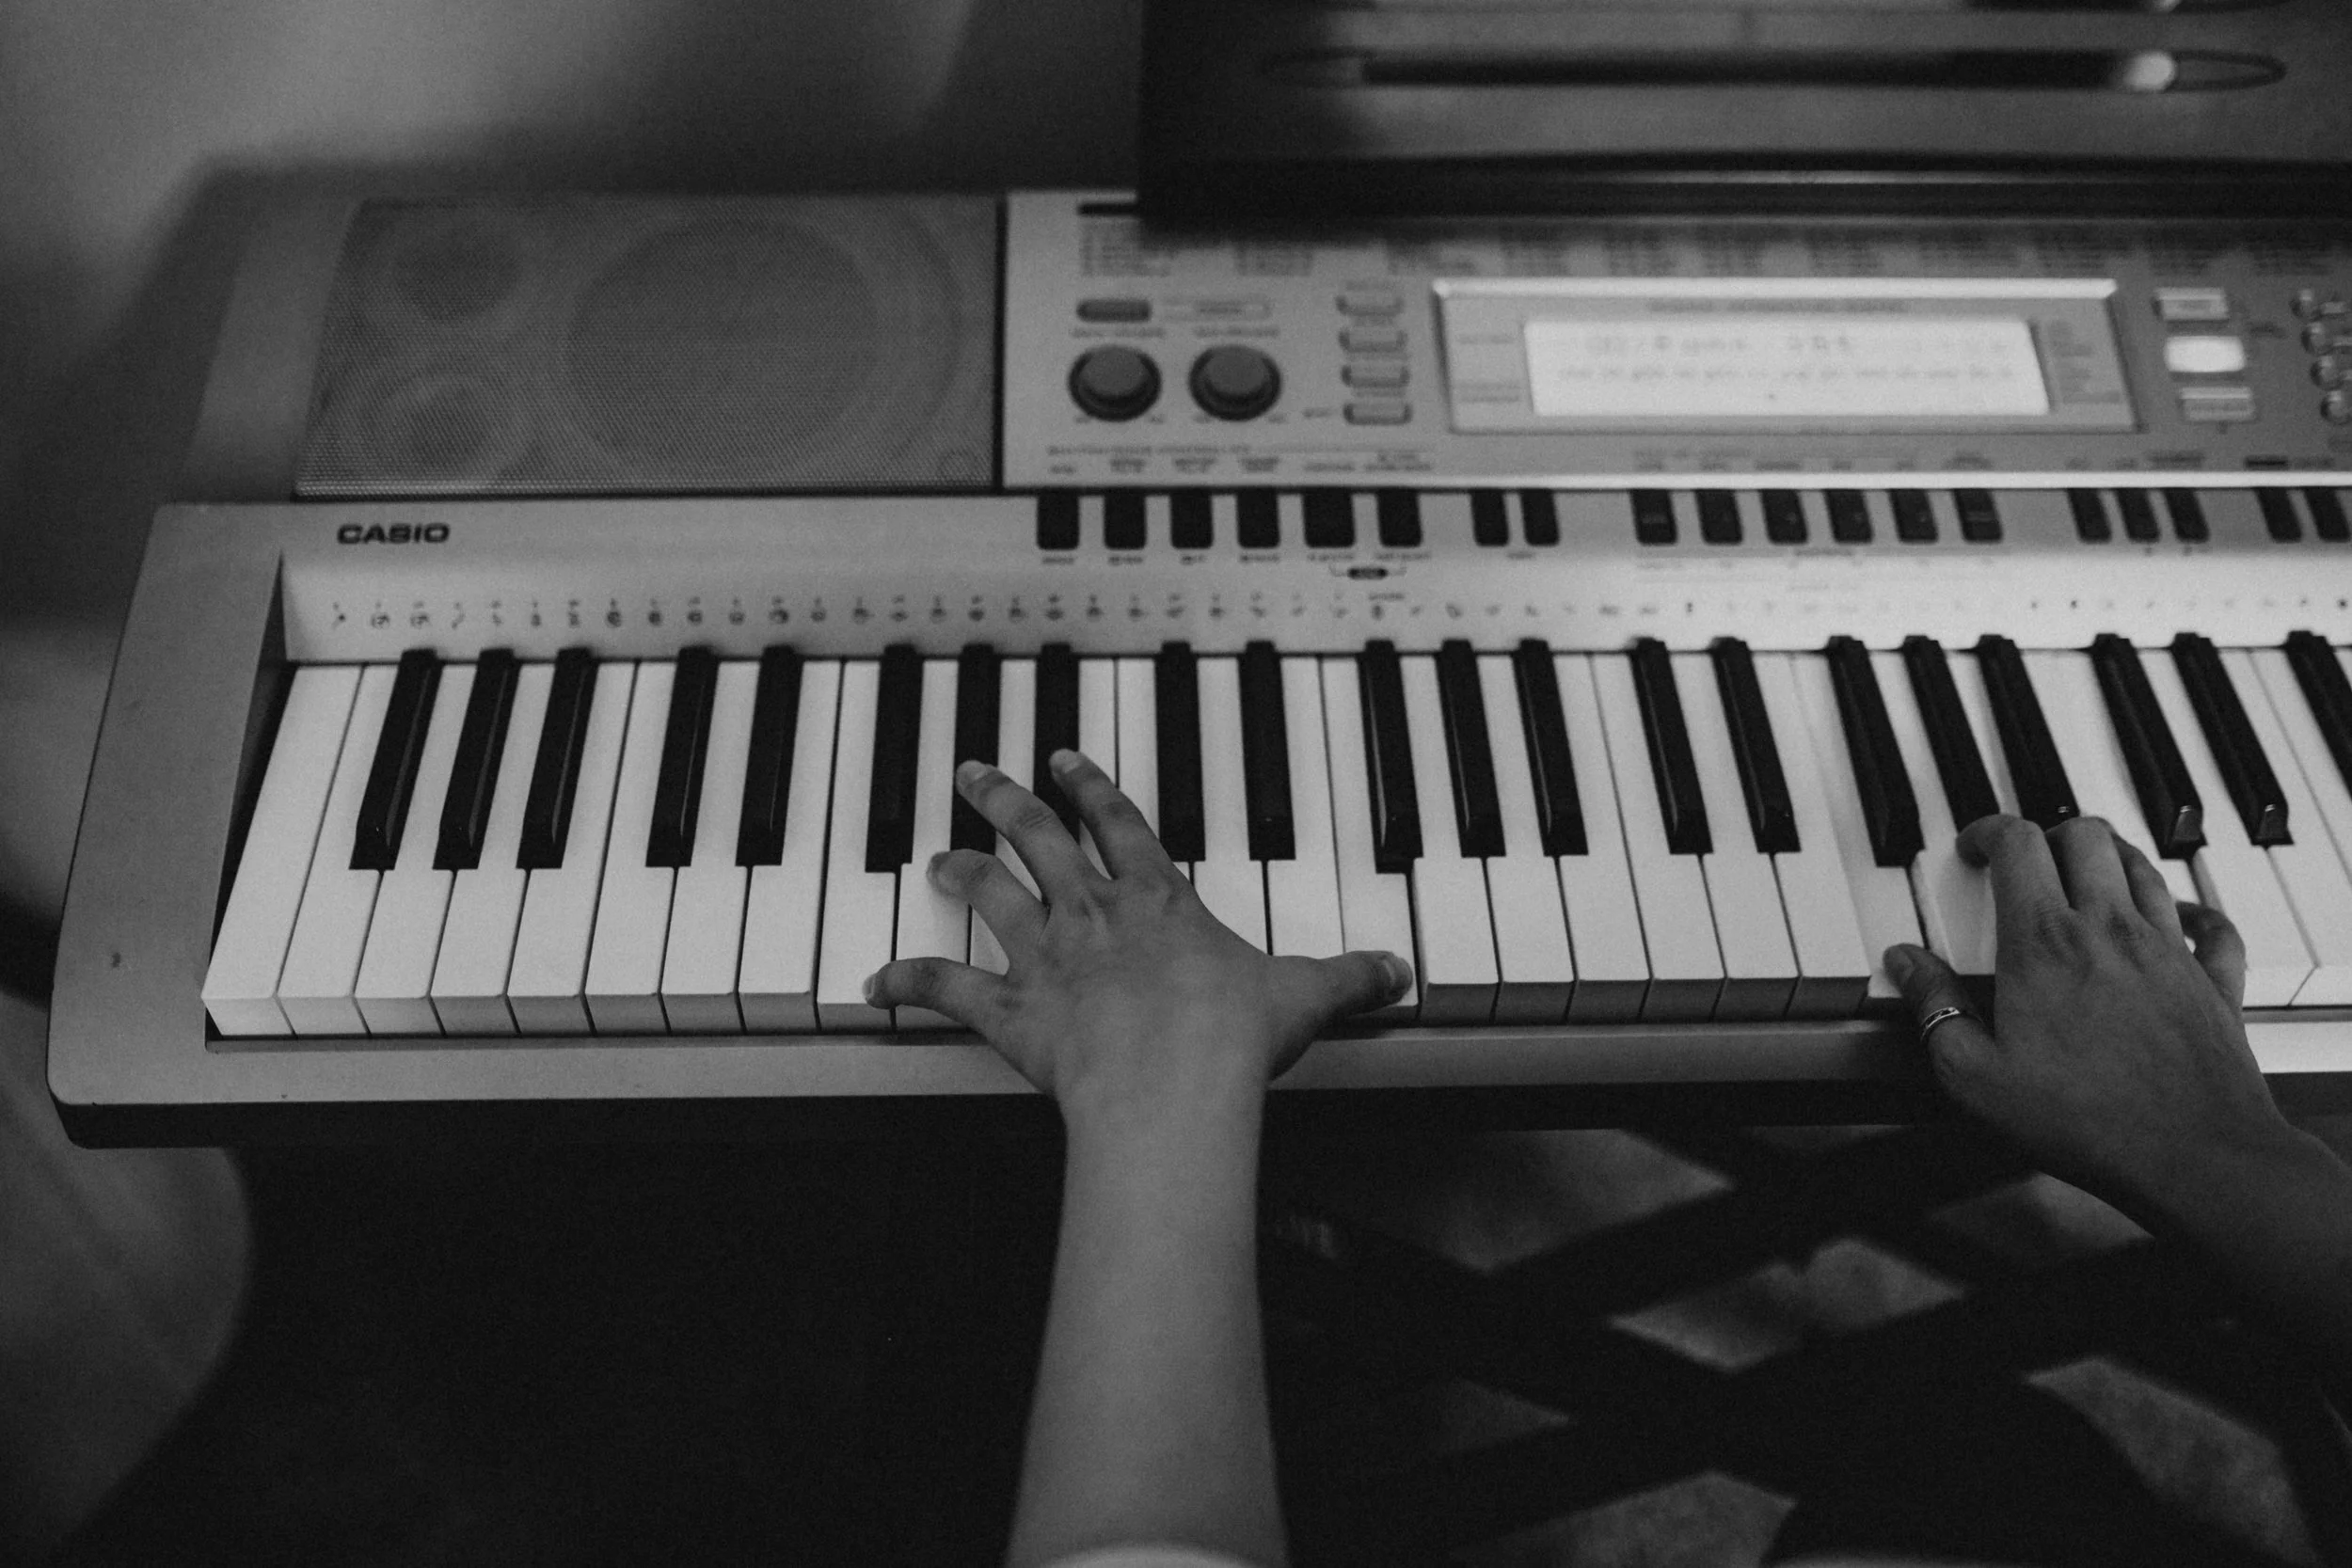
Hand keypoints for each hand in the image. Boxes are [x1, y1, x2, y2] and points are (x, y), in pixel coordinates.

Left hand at [863, 749, 1412, 1128]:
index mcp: (1159, 897)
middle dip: (1006, 800)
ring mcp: (1046, 957)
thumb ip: (1349, 977)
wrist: (1178, 1076)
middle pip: (1038, 838)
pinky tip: (875, 985)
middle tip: (976, 773)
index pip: (1118, 822)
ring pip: (990, 894)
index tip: (1066, 762)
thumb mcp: (1306, 994)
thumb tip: (1400, 970)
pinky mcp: (1011, 1011)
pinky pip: (946, 991)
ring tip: (938, 856)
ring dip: (961, 871)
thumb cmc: (1233, 1033)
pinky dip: (907, 986)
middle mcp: (1093, 913)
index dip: (1090, 788)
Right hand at [1884, 813, 2299, 1205]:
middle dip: (2050, 834)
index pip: (2018, 843)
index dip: (1989, 831)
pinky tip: (2180, 919)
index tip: (1976, 848)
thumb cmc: (2085, 1120)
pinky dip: (2194, 911)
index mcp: (2045, 943)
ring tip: (2088, 877)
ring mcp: (2170, 952)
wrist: (2194, 1156)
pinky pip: (2213, 925)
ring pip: (2144, 868)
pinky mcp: (2215, 984)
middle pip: (2086, 837)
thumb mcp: (1974, 1076)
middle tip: (2028, 860)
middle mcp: (2110, 930)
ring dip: (2111, 860)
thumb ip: (1934, 1008)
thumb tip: (1907, 963)